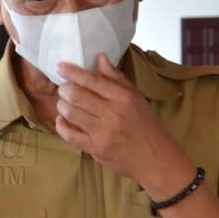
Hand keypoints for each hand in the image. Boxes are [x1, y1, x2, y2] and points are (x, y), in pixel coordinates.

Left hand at [54, 55, 192, 198]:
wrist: (157, 159)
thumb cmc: (146, 125)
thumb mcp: (137, 97)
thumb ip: (116, 78)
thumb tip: (100, 58)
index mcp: (124, 97)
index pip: (92, 80)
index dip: (72, 72)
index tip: (61, 66)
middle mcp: (113, 113)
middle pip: (76, 95)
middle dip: (64, 89)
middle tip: (64, 89)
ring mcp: (103, 132)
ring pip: (70, 112)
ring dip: (62, 105)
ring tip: (64, 103)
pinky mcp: (96, 149)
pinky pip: (70, 135)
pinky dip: (61, 125)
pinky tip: (62, 120)